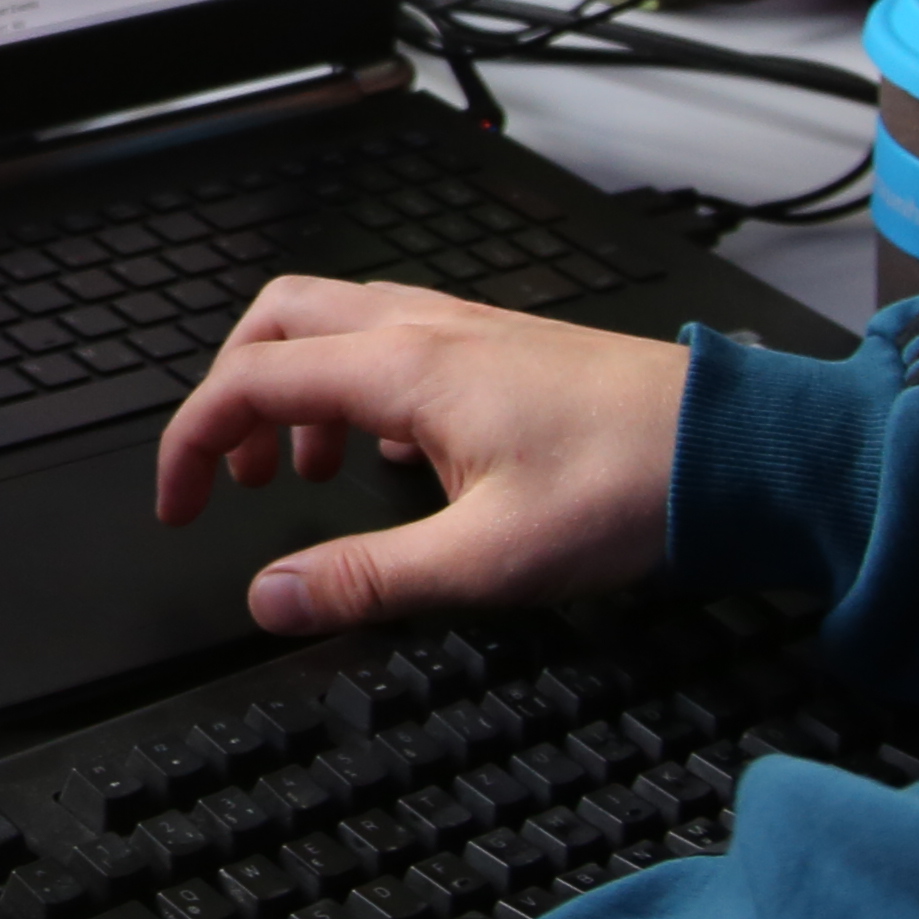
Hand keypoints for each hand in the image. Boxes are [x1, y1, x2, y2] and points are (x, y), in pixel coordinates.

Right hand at [151, 276, 689, 634]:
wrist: (738, 451)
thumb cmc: (634, 489)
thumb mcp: (489, 560)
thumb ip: (368, 580)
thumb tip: (273, 598)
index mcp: (406, 369)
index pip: (251, 381)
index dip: (192, 443)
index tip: (179, 505)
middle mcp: (428, 329)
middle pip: (278, 321)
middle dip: (230, 395)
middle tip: (226, 474)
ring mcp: (468, 330)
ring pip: (336, 325)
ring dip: (294, 391)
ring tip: (301, 474)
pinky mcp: (502, 348)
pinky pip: (393, 342)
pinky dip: (356, 390)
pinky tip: (390, 456)